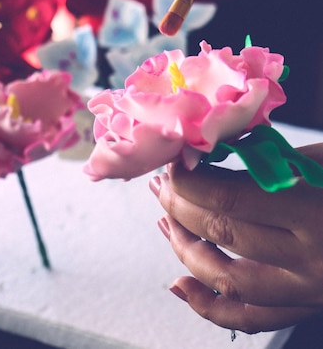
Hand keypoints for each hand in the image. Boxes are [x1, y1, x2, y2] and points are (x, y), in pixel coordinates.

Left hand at [151, 143, 322, 332]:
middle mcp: (309, 259)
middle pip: (221, 234)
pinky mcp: (307, 304)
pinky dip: (208, 306)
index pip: (230, 198)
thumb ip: (270, 159)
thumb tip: (213, 152)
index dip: (190, 180)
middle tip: (163, 184)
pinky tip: (180, 285)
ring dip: (184, 250)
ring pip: (226, 281)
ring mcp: (307, 290)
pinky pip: (250, 318)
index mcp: (315, 212)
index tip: (174, 162)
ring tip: (165, 222)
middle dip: (179, 206)